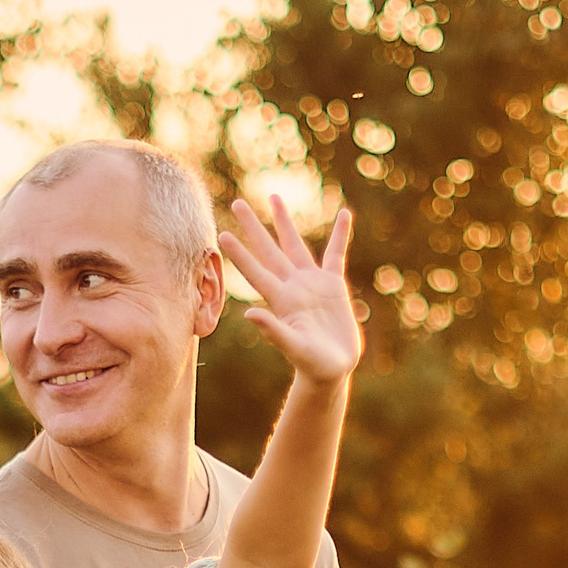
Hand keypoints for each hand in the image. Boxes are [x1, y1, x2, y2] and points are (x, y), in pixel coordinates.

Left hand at [218, 198, 359, 385]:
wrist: (332, 370)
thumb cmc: (311, 364)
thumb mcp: (294, 348)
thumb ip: (273, 331)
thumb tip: (249, 313)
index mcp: (281, 300)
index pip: (256, 272)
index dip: (240, 254)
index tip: (222, 234)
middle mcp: (292, 287)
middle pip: (269, 250)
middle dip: (253, 227)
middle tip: (237, 203)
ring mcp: (311, 284)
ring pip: (295, 245)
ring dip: (285, 222)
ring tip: (274, 197)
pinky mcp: (332, 285)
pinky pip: (336, 254)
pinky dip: (340, 235)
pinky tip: (344, 214)